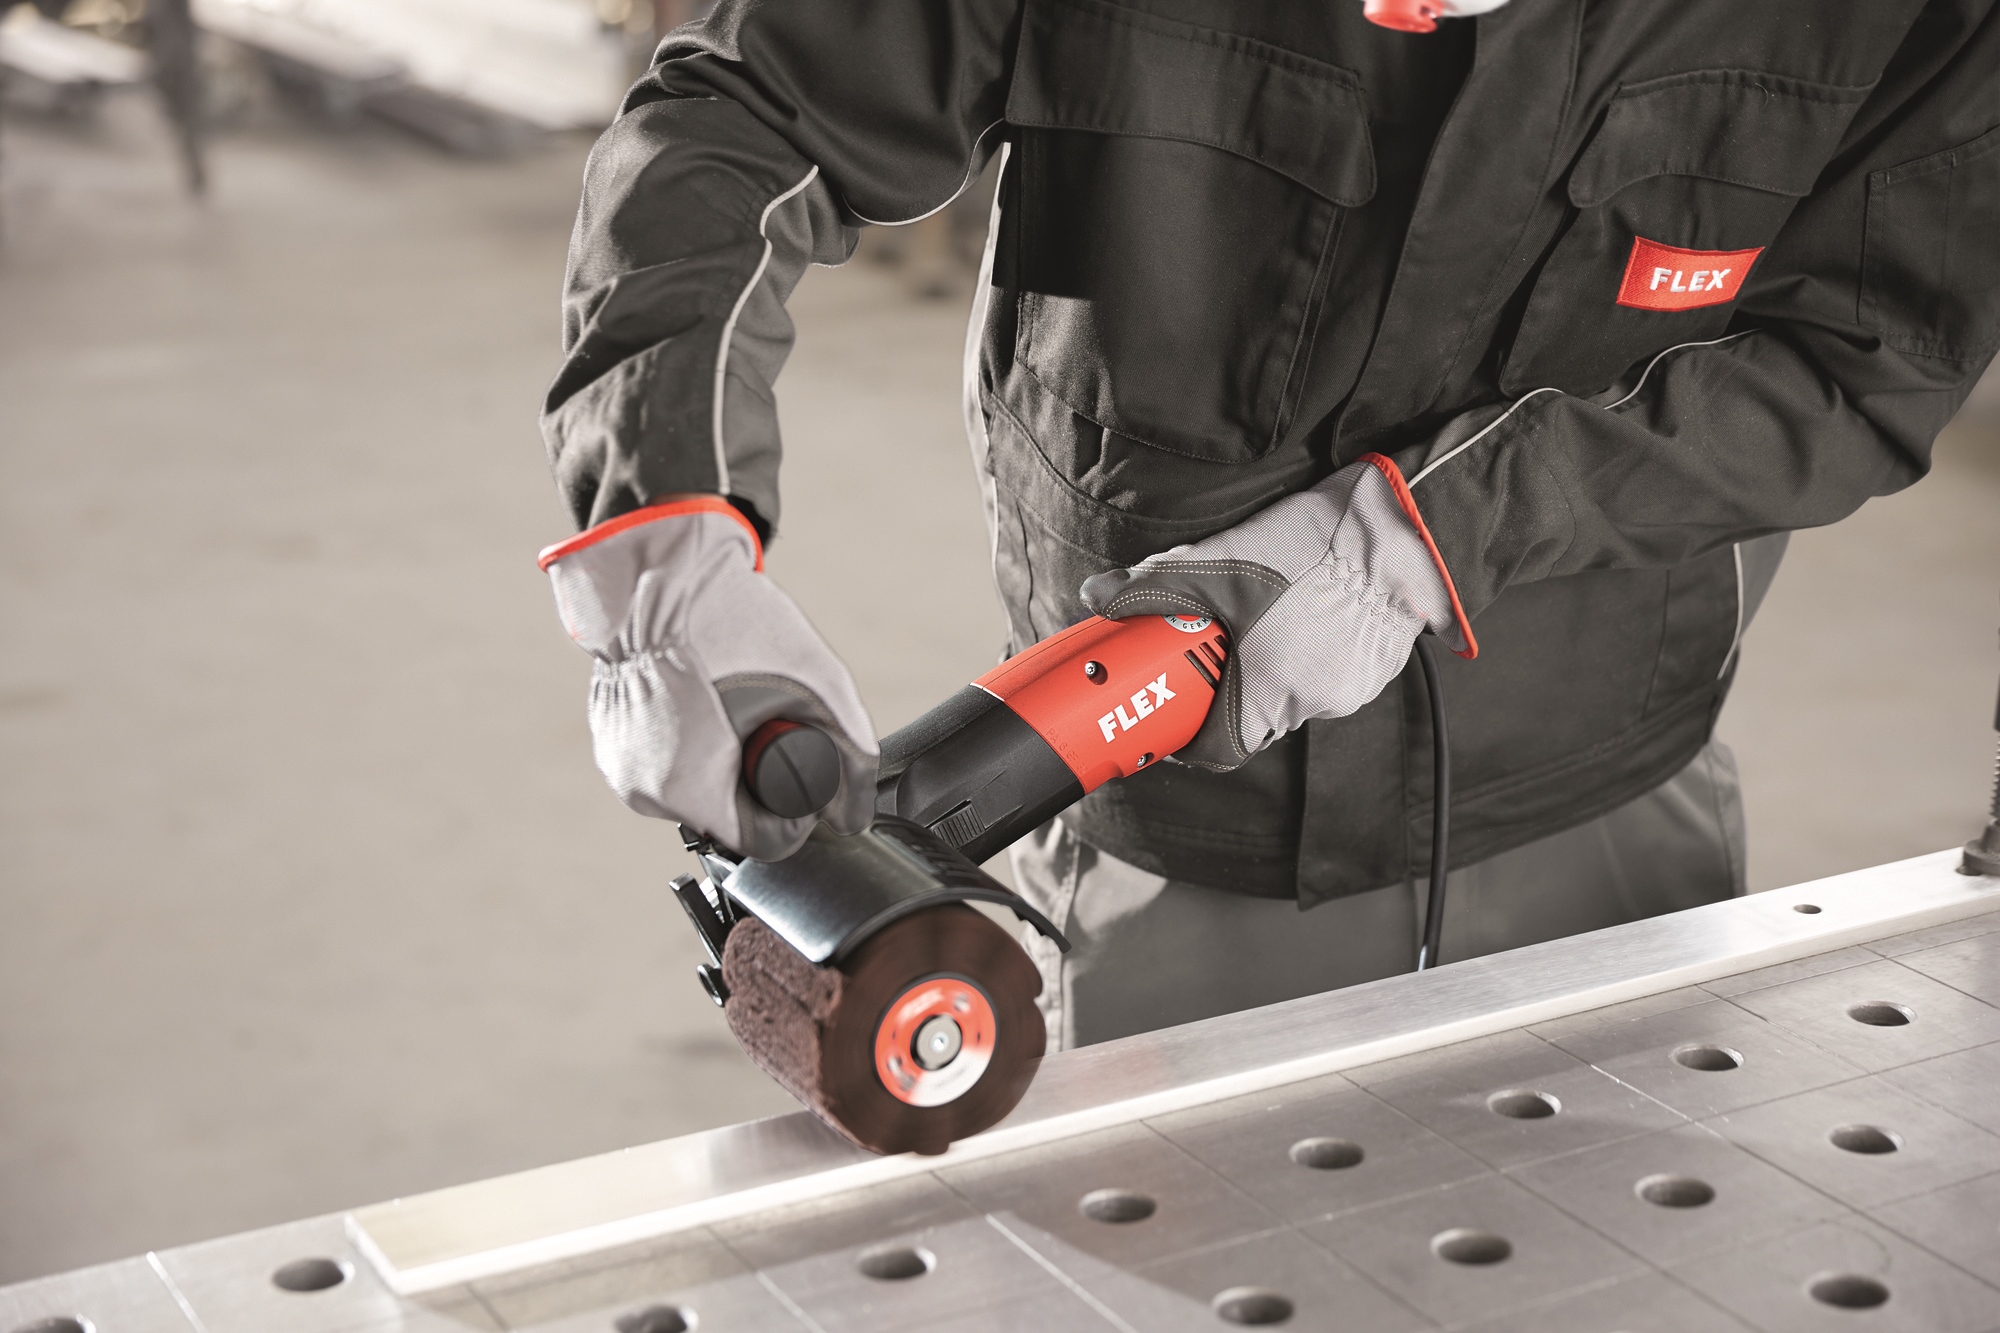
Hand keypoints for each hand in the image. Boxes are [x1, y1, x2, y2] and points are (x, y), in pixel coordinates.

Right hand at [541, 497, 877, 860]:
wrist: (656, 565)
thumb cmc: (726, 616)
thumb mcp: (817, 683)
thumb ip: (851, 755)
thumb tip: (853, 812)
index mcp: (687, 788)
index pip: (765, 841)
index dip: (800, 808)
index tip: (804, 758)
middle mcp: (644, 790)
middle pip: (731, 817)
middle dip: (763, 778)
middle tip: (769, 715)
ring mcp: (620, 767)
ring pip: (699, 792)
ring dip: (728, 761)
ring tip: (733, 700)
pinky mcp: (611, 743)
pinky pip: (666, 764)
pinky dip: (695, 743)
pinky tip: (706, 699)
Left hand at [1080, 455, 1473, 770]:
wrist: (1404, 523)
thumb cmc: (1313, 546)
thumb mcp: (1217, 563)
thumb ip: (1152, 586)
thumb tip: (1099, 596)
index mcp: (1270, 692)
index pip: (1219, 750)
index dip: (1189, 735)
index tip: (1174, 713)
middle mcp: (1316, 702)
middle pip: (1254, 717)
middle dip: (1228, 686)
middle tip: (1213, 644)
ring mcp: (1354, 687)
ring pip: (1293, 693)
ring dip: (1271, 665)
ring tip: (1264, 613)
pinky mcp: (1381, 666)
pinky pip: (1331, 672)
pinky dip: (1310, 651)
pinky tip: (1305, 609)